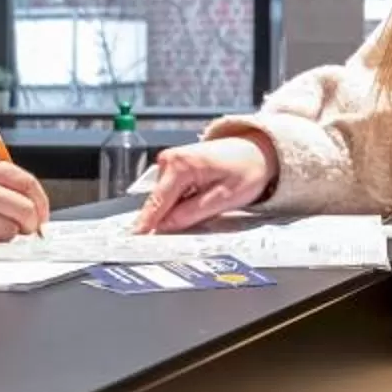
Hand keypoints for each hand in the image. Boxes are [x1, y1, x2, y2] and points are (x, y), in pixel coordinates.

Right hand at [135, 136, 274, 232]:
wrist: (256, 150)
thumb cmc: (247, 169)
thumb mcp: (224, 197)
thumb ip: (192, 213)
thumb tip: (166, 226)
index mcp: (181, 165)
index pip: (158, 203)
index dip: (146, 225)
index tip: (135, 241)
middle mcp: (170, 159)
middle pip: (159, 202)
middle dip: (167, 220)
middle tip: (190, 227)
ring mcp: (169, 161)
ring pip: (164, 199)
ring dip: (177, 211)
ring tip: (207, 206)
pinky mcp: (173, 166)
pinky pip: (170, 193)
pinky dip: (180, 203)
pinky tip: (200, 200)